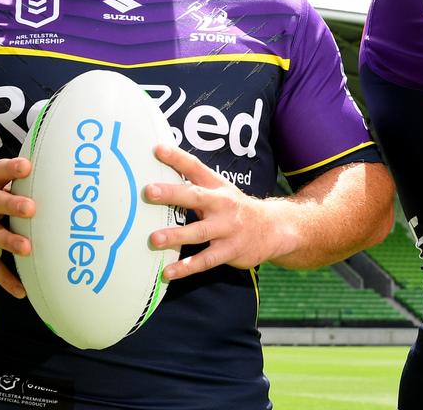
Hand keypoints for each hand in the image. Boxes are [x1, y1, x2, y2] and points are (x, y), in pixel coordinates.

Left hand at [144, 145, 293, 280]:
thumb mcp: (220, 191)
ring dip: (176, 236)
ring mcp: (227, 228)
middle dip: (172, 193)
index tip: (157, 149)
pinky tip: (168, 272)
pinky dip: (187, 267)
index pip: (195, 167)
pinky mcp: (229, 250)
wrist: (273, 229)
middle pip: (196, 197)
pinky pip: (205, 260)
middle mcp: (222, 204)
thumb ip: (194, 186)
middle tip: (149, 191)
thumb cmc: (235, 208)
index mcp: (217, 186)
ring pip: (199, 231)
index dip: (177, 157)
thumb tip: (160, 179)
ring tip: (154, 239)